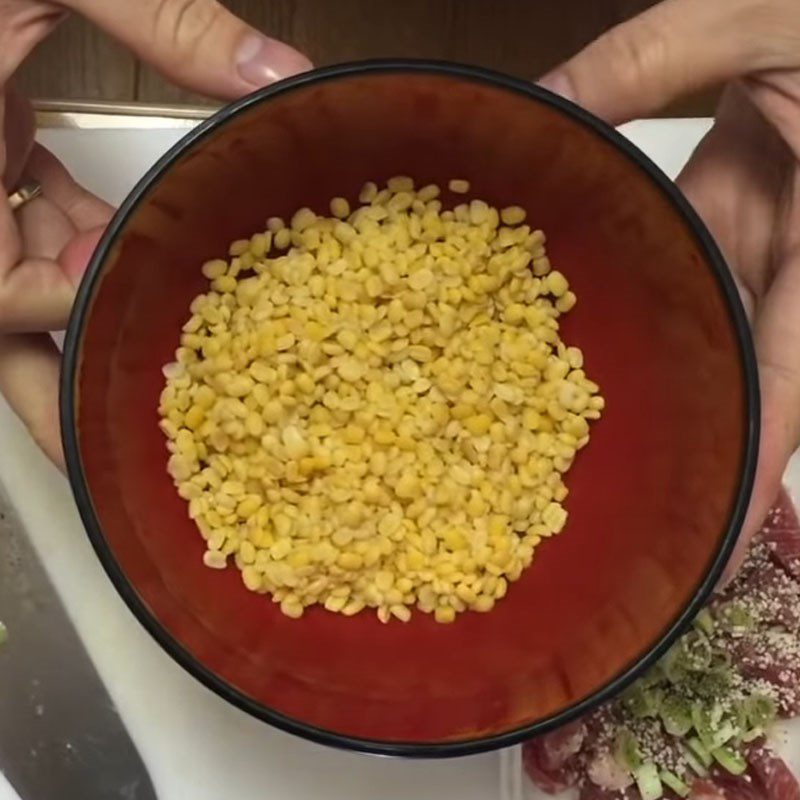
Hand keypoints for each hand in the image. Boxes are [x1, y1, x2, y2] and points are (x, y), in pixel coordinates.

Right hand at [0, 0, 309, 467]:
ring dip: (82, 279)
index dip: (57, 310)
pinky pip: (17, 210)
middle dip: (54, 360)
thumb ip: (167, 19)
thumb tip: (272, 72)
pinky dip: (69, 225)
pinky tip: (117, 220)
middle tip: (126, 400)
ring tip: (154, 295)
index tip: (128, 291)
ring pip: (13, 261)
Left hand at [540, 0, 799, 580]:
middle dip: (698, 437)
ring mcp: (767, 240)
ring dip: (662, 377)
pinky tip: (579, 323)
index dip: (761, 458)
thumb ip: (645, 63)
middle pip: (747, 372)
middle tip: (630, 507)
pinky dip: (645, 296)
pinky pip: (695, 271)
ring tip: (584, 435)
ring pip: (714, 328)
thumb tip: (538, 106)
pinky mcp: (740, 212)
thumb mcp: (749, 18)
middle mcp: (797, 260)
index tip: (720, 535)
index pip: (794, 373)